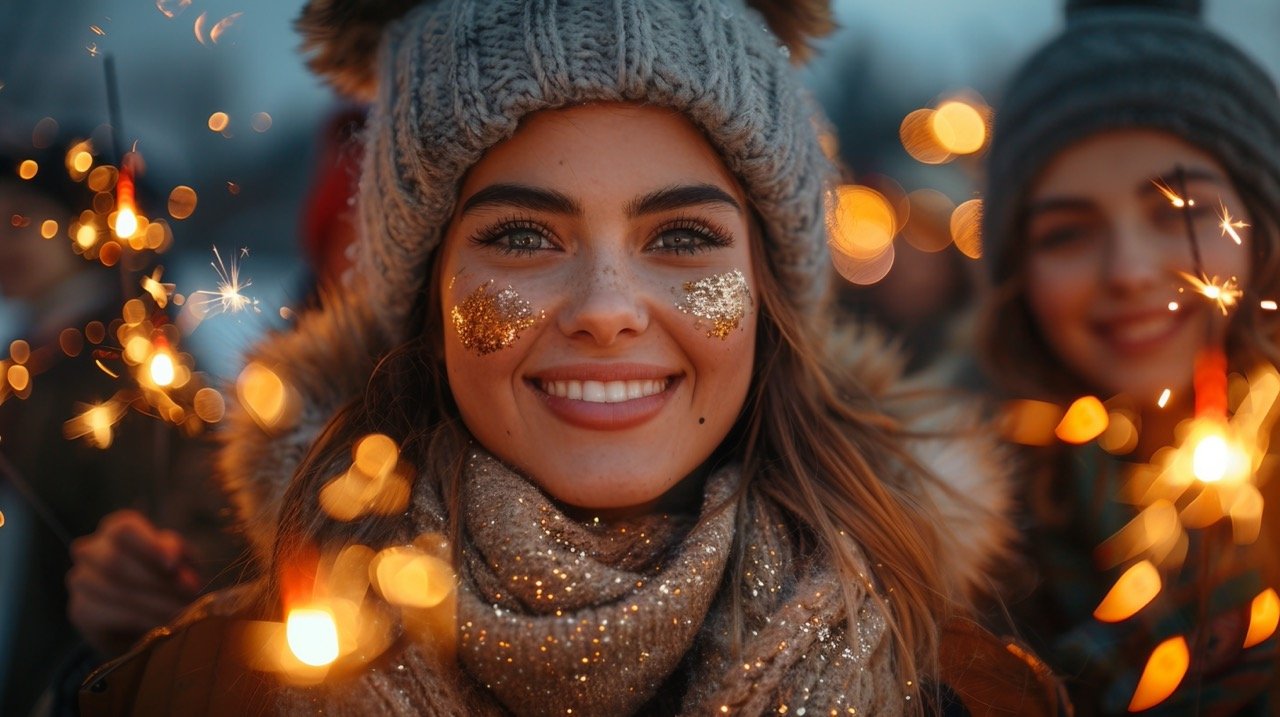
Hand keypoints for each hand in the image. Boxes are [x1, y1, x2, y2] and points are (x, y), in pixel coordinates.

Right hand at [67, 509, 202, 655]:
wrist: (148, 620)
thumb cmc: (167, 578)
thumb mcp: (181, 560)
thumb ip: (176, 552)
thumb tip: (171, 561)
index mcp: (118, 528)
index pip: (124, 529)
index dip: (148, 546)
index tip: (173, 566)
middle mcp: (92, 549)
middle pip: (116, 561)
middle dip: (156, 582)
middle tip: (189, 597)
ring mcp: (81, 579)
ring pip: (112, 589)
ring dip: (152, 603)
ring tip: (182, 612)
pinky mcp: (80, 610)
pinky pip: (107, 613)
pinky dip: (139, 619)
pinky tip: (162, 624)